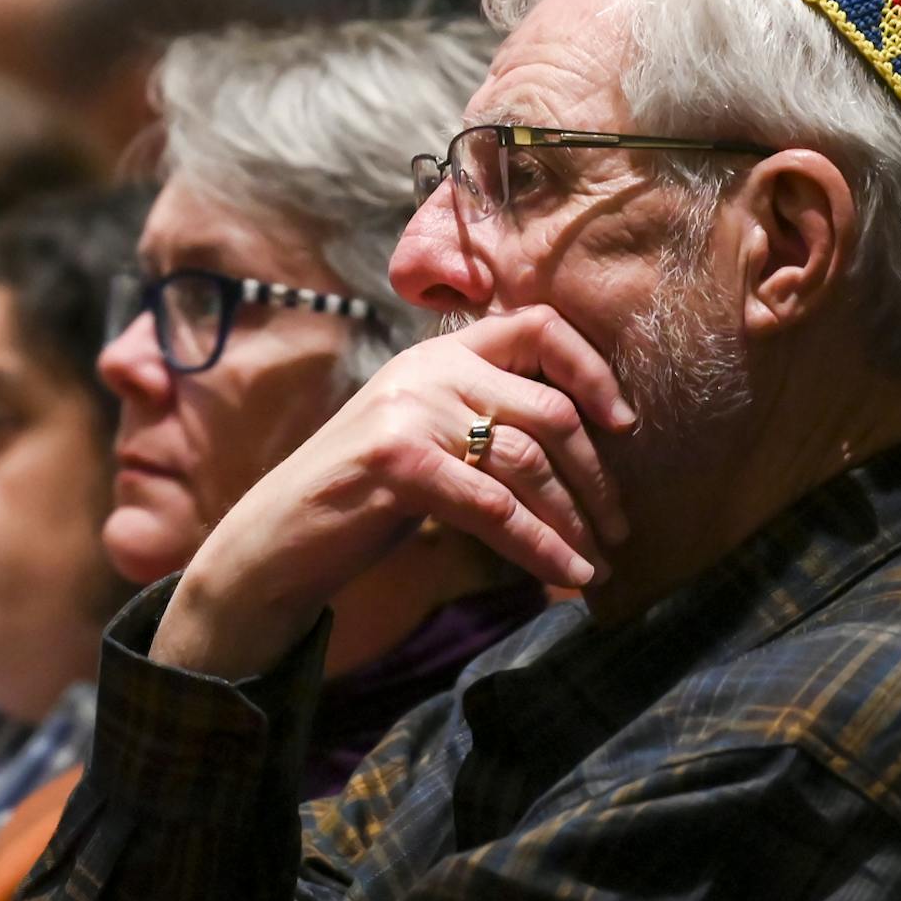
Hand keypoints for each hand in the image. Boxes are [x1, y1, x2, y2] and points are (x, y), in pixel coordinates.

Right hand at [151, 307, 632, 680]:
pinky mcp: (398, 462)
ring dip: (575, 521)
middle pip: (548, 408)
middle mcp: (425, 371)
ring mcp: (409, 412)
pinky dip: (541, 548)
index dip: (592, 369)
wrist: (275, 539)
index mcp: (436, 354)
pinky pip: (495, 508)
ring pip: (528, 463)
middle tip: (618, 529)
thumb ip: (481, 419)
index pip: (537, 326)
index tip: (624, 424)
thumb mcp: (423, 438)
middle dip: (597, 476)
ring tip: (597, 563)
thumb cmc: (360, 498)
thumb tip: (586, 446)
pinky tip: (566, 575)